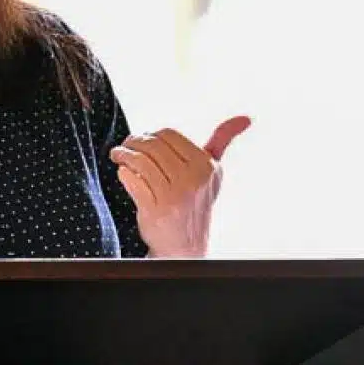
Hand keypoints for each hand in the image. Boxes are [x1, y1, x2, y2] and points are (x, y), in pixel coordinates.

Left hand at [110, 116, 250, 257]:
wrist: (185, 246)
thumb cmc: (195, 203)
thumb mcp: (212, 173)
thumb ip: (222, 142)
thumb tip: (245, 118)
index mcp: (206, 166)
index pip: (168, 135)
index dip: (150, 134)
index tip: (141, 139)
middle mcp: (192, 179)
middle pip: (152, 145)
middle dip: (133, 142)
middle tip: (124, 146)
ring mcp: (174, 196)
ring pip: (140, 161)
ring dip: (123, 154)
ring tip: (118, 155)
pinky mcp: (155, 210)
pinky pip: (132, 180)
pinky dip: (124, 173)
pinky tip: (123, 173)